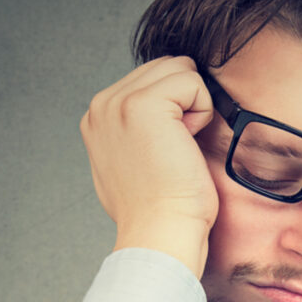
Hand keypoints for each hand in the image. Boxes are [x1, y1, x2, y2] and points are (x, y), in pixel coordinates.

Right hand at [80, 56, 217, 276]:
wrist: (160, 233)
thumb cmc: (159, 212)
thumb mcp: (134, 166)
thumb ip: (135, 133)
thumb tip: (161, 121)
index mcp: (99, 117)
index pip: (151, 79)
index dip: (175, 111)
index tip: (168, 151)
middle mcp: (102, 105)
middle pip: (166, 67)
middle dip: (185, 104)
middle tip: (178, 150)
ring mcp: (119, 102)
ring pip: (180, 70)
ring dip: (194, 107)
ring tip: (181, 147)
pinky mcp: (143, 104)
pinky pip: (192, 82)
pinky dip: (203, 112)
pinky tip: (188, 144)